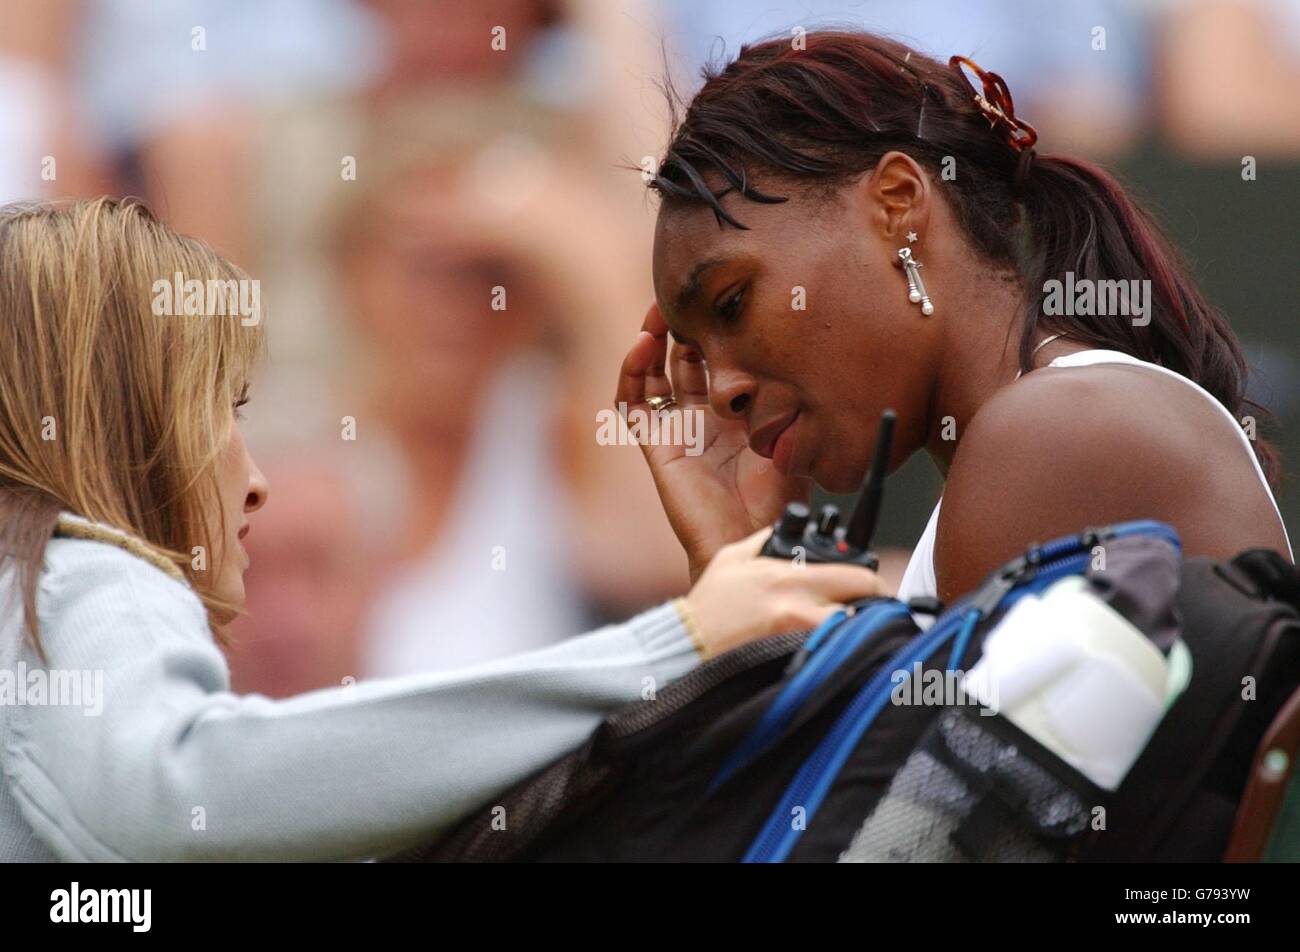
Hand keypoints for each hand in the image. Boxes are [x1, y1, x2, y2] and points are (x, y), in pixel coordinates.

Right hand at [616, 303, 810, 581]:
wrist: (752, 542)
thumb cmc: (778, 503)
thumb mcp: (796, 439)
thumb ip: (794, 402)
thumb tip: (803, 357)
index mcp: (737, 414)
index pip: (719, 361)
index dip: (715, 331)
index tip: (721, 300)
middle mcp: (704, 418)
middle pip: (682, 360)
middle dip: (681, 326)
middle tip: (682, 296)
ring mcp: (677, 430)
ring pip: (653, 376)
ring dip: (651, 342)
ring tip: (656, 313)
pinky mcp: (657, 447)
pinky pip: (632, 406)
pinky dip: (630, 375)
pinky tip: (641, 347)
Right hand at [682, 528, 885, 656]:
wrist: (687, 647)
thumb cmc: (709, 607)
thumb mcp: (733, 557)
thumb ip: (766, 540)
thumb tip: (789, 529)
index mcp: (789, 579)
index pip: (859, 576)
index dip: (872, 581)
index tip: (871, 587)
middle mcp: (800, 610)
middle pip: (866, 608)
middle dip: (875, 608)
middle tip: (872, 611)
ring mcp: (800, 641)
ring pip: (854, 636)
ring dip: (857, 632)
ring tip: (850, 632)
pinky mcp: (796, 665)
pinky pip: (833, 657)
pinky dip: (838, 653)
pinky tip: (830, 651)